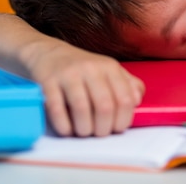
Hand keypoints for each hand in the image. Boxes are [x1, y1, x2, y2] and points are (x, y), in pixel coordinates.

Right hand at [25, 40, 144, 136]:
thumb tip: (136, 100)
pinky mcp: (48, 82)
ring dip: (84, 129)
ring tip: (84, 132)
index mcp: (110, 67)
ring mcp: (69, 74)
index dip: (123, 120)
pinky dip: (64, 125)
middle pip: (105, 106)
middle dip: (103, 128)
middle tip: (99, 133)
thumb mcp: (109, 70)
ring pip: (82, 108)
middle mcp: (91, 69)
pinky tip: (67, 129)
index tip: (117, 128)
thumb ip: (128, 84)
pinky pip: (57, 109)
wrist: (49, 53)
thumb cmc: (84, 68)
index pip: (125, 99)